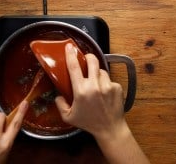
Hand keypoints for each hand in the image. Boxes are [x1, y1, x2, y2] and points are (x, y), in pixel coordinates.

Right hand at [56, 44, 149, 163]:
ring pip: (101, 71)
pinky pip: (110, 80)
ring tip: (96, 84)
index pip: (74, 67)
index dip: (71, 55)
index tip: (69, 47)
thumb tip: (58, 95)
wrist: (110, 128)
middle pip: (92, 61)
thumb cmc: (88, 123)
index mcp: (81, 91)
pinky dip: (106, 83)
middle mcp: (95, 86)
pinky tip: (105, 93)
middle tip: (86, 59)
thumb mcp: (68, 117)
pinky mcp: (117, 87)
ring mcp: (108, 85)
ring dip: (97, 74)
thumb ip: (60, 104)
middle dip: (88, 57)